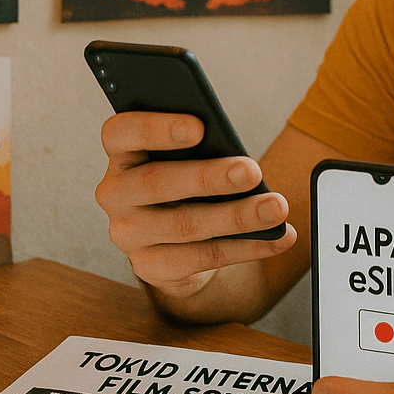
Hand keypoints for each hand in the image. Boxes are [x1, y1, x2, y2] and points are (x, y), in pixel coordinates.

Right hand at [95, 111, 296, 300]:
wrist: (174, 239)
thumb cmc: (185, 180)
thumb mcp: (185, 158)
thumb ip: (198, 149)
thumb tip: (237, 156)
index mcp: (121, 153)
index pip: (120, 133)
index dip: (156, 128)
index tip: (199, 126)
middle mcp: (115, 193)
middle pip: (156, 182)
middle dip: (209, 177)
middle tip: (252, 171)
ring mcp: (128, 234)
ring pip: (184, 225)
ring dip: (237, 216)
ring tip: (276, 208)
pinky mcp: (150, 267)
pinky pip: (202, 257)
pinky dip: (247, 247)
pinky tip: (277, 237)